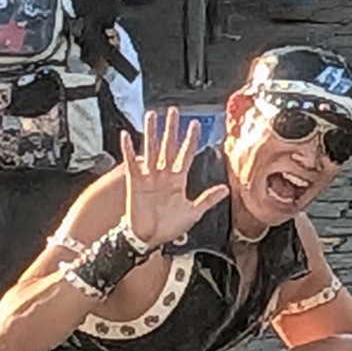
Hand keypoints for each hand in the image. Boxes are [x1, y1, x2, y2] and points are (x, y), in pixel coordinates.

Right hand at [114, 106, 229, 248]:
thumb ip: (207, 199)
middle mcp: (164, 175)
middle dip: (171, 129)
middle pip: (168, 147)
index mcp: (178, 181)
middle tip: (173, 111)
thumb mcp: (193, 213)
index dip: (190, 140)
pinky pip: (132, 164)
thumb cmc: (169, 228)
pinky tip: (126, 137)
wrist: (148, 239)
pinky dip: (128, 150)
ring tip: (152, 116)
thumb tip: (225, 189)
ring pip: (151, 150)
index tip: (195, 125)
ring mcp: (149, 177)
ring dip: (152, 133)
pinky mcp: (135, 183)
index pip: (185, 155)